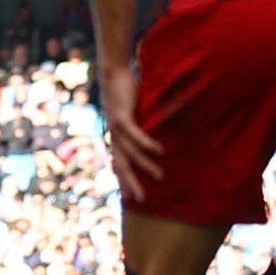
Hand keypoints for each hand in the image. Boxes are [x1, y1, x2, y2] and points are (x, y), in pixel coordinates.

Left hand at [98, 62, 161, 203]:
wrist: (113, 74)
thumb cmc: (126, 93)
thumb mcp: (136, 114)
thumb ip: (145, 126)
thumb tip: (162, 134)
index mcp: (116, 138)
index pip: (119, 165)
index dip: (125, 181)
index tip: (133, 198)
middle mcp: (114, 136)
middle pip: (121, 166)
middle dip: (131, 184)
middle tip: (142, 201)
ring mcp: (116, 128)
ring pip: (130, 153)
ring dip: (145, 166)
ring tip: (160, 176)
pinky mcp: (121, 116)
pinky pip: (134, 134)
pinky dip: (146, 144)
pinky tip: (158, 152)